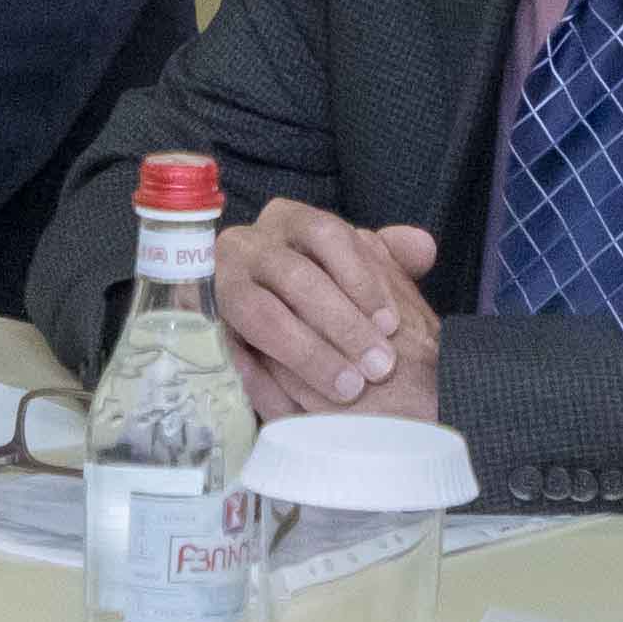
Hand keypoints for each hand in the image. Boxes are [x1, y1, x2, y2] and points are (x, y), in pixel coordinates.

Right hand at [218, 198, 446, 420]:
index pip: (327, 234)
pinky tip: (293, 401)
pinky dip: (258, 375)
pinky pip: (227, 349)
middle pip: (297, 276)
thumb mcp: (352, 271)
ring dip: (308, 353)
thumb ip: (387, 258)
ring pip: (263, 314)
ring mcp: (218, 281)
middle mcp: (248, 242)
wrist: (255, 323)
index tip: (391, 322)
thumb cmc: (315, 295)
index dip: (362, 278)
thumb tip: (423, 248)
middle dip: (342, 324)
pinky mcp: (200, 324)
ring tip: (348, 388)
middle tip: (379, 367)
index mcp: (288, 220)